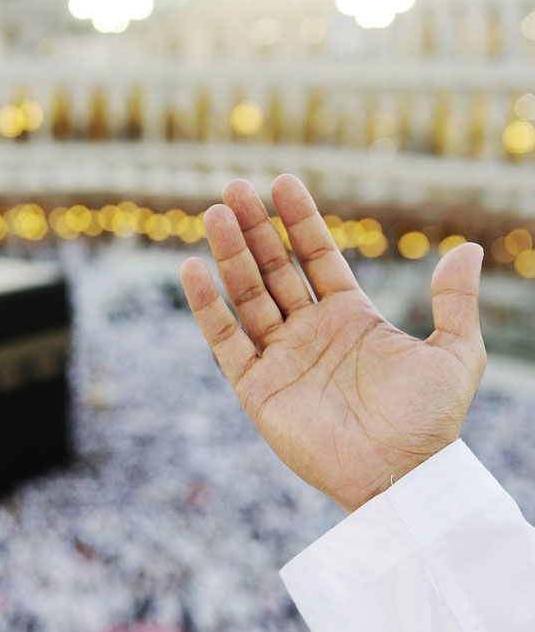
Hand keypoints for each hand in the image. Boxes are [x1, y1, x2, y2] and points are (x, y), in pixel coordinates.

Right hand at [180, 175, 485, 511]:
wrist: (400, 477)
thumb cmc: (429, 422)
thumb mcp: (454, 354)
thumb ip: (454, 302)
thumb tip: (468, 249)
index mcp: (350, 317)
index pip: (316, 257)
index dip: (299, 220)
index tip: (282, 182)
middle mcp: (309, 331)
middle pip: (273, 268)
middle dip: (254, 228)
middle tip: (234, 187)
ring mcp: (279, 357)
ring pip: (246, 295)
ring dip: (229, 255)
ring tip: (215, 213)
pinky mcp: (255, 388)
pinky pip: (224, 340)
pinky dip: (207, 307)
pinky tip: (192, 270)